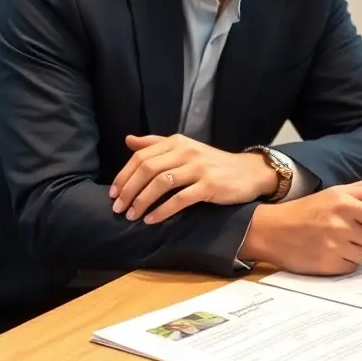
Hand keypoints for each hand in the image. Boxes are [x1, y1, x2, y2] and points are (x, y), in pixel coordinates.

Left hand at [109, 133, 276, 223]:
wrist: (249, 172)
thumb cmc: (212, 163)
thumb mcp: (184, 148)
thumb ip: (155, 144)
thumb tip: (128, 140)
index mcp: (176, 142)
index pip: (141, 156)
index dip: (124, 175)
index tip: (113, 193)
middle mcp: (185, 152)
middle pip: (147, 169)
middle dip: (128, 190)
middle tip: (118, 208)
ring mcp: (198, 168)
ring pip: (160, 183)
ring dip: (142, 201)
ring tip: (131, 215)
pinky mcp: (209, 186)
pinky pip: (180, 199)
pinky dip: (162, 211)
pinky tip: (151, 220)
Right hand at [241, 180, 361, 272]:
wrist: (269, 230)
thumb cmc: (299, 212)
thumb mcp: (327, 194)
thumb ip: (355, 190)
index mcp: (343, 200)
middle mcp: (341, 220)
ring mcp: (335, 243)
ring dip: (361, 251)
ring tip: (342, 244)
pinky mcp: (329, 262)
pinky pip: (354, 266)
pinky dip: (347, 262)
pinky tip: (332, 253)